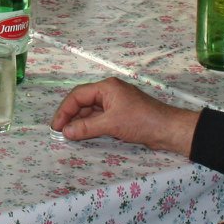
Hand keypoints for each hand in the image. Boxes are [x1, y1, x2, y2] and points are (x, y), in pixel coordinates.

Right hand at [49, 78, 198, 156]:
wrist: (167, 130)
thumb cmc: (141, 121)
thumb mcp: (111, 124)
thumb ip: (87, 127)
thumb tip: (66, 131)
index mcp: (106, 87)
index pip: (78, 95)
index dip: (65, 110)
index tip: (56, 126)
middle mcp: (109, 93)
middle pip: (83, 102)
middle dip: (71, 116)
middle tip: (60, 132)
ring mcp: (115, 104)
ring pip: (91, 111)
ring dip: (80, 123)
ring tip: (69, 135)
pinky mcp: (120, 115)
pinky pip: (100, 118)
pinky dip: (91, 126)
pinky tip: (84, 135)